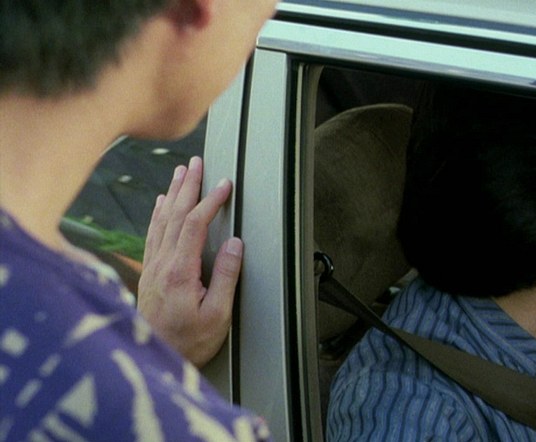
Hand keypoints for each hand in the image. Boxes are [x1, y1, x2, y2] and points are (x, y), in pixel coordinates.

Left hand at [138, 156, 242, 366]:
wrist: (152, 360)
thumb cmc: (189, 343)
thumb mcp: (218, 315)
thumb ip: (227, 277)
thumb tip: (236, 244)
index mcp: (180, 271)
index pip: (195, 225)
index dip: (210, 201)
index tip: (225, 184)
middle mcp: (161, 264)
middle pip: (175, 215)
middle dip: (188, 186)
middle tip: (197, 162)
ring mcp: (152, 268)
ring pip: (161, 221)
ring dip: (173, 193)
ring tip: (180, 172)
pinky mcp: (148, 275)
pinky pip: (153, 234)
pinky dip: (159, 213)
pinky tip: (162, 204)